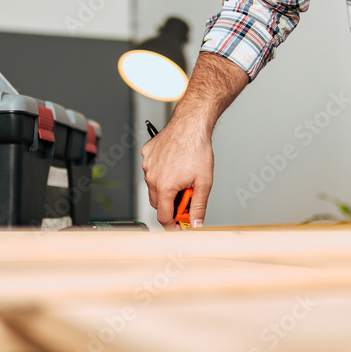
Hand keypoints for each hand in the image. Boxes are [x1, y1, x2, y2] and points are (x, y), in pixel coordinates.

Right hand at [141, 115, 213, 229]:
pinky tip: (174, 165)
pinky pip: (151, 170)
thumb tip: (196, 223)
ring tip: (183, 177)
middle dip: (171, 205)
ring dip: (166, 188)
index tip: (180, 227)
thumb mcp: (204, 183)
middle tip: (187, 198)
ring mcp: (147, 165)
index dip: (173, 226)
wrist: (190, 124)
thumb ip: (199, 207)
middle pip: (158, 203)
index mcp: (164, 187)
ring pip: (154, 186)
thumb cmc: (197, 149)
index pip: (163, 217)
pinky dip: (161, 172)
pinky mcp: (146, 155)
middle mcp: (152, 177)